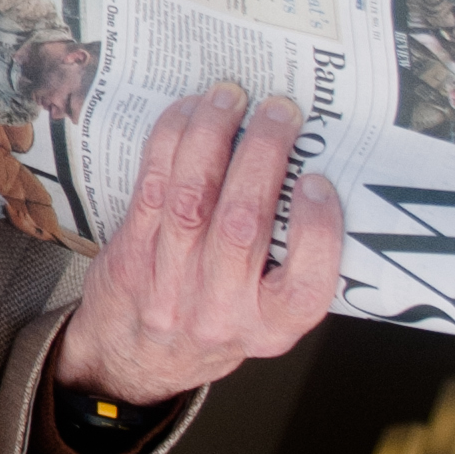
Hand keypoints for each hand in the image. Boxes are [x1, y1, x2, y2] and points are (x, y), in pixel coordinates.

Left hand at [55, 82, 340, 405]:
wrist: (136, 357)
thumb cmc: (217, 321)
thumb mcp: (268, 317)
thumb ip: (295, 262)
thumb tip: (321, 166)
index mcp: (270, 326)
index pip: (306, 286)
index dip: (318, 230)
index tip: (318, 181)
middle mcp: (221, 309)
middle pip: (244, 224)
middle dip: (264, 154)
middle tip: (280, 110)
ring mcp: (171, 282)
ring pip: (193, 196)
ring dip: (213, 134)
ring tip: (231, 96)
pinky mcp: (133, 253)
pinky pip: (154, 185)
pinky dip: (173, 140)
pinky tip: (191, 111)